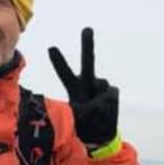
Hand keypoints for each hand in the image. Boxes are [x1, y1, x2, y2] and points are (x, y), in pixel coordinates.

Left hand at [48, 27, 118, 145]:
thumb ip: (86, 106)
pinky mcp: (112, 93)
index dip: (59, 62)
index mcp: (74, 90)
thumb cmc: (84, 126)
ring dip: (99, 97)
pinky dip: (107, 103)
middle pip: (88, 63)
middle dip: (87, 45)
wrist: (100, 136)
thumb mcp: (76, 119)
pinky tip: (105, 110)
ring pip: (101, 85)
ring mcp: (100, 88)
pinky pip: (110, 93)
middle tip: (87, 28)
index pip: (65, 74)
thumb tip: (102, 95)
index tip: (51, 47)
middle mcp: (87, 84)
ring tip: (96, 112)